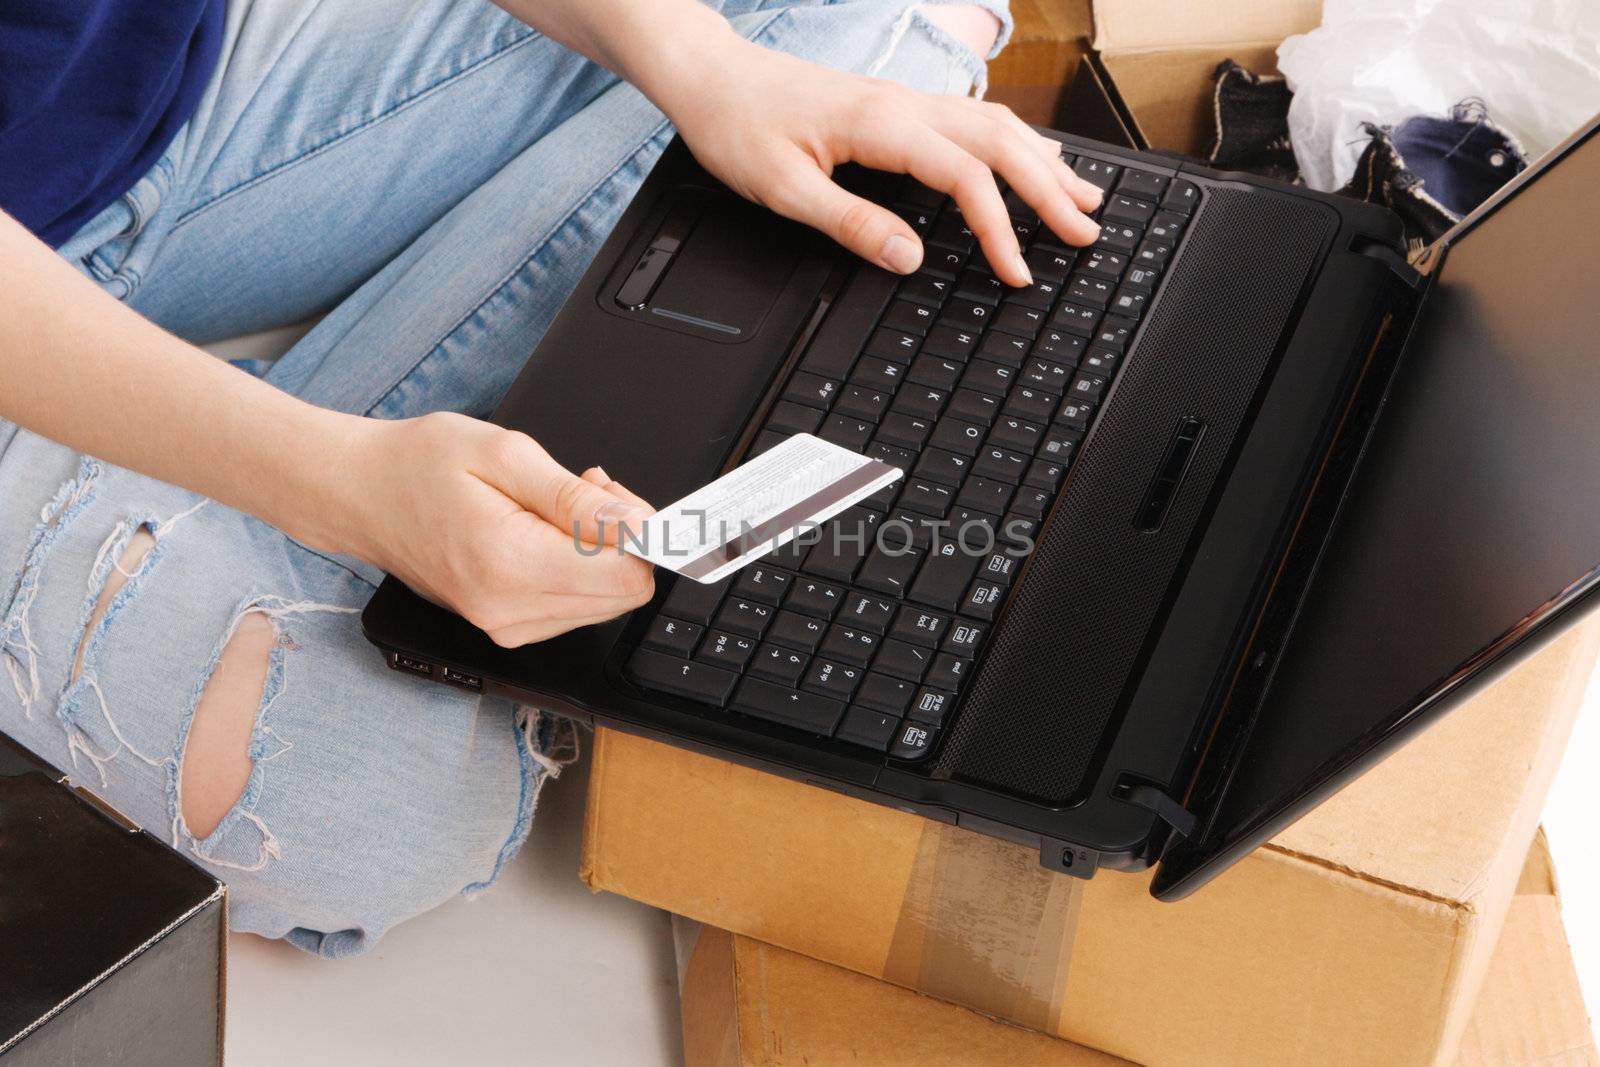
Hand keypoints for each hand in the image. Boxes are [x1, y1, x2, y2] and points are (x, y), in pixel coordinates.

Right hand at [340, 412, 655, 647]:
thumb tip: (635, 524)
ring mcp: (505, 626)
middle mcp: (509, 611)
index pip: (626, 578)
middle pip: (622, 595)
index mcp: (510, 566)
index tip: (623, 497)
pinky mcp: (505, 626)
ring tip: (554, 506)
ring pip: (603, 602)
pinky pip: (574, 605)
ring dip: (598, 553)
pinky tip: (545, 531)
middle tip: (586, 490)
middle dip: (621, 540)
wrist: (359, 494)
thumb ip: (575, 496)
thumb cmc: (418, 465)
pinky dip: (575, 567)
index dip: (641, 534)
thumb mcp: (503, 453)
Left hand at [653, 35, 1103, 286]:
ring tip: (1082, 196)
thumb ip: (850, 223)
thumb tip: (910, 258)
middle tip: (1086, 232)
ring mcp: (904, 99)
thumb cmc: (738, 127)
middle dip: (1050, 189)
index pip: (966, 177)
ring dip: (1043, 160)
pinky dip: (1014, 142)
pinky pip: (973, 118)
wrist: (711, 75)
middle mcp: (904, 104)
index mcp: (882, 125)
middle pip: (1001, 142)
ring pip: (995, 124)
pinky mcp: (896, 103)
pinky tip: (1030, 156)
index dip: (1000, 228)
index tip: (1018, 270)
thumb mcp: (783, 189)